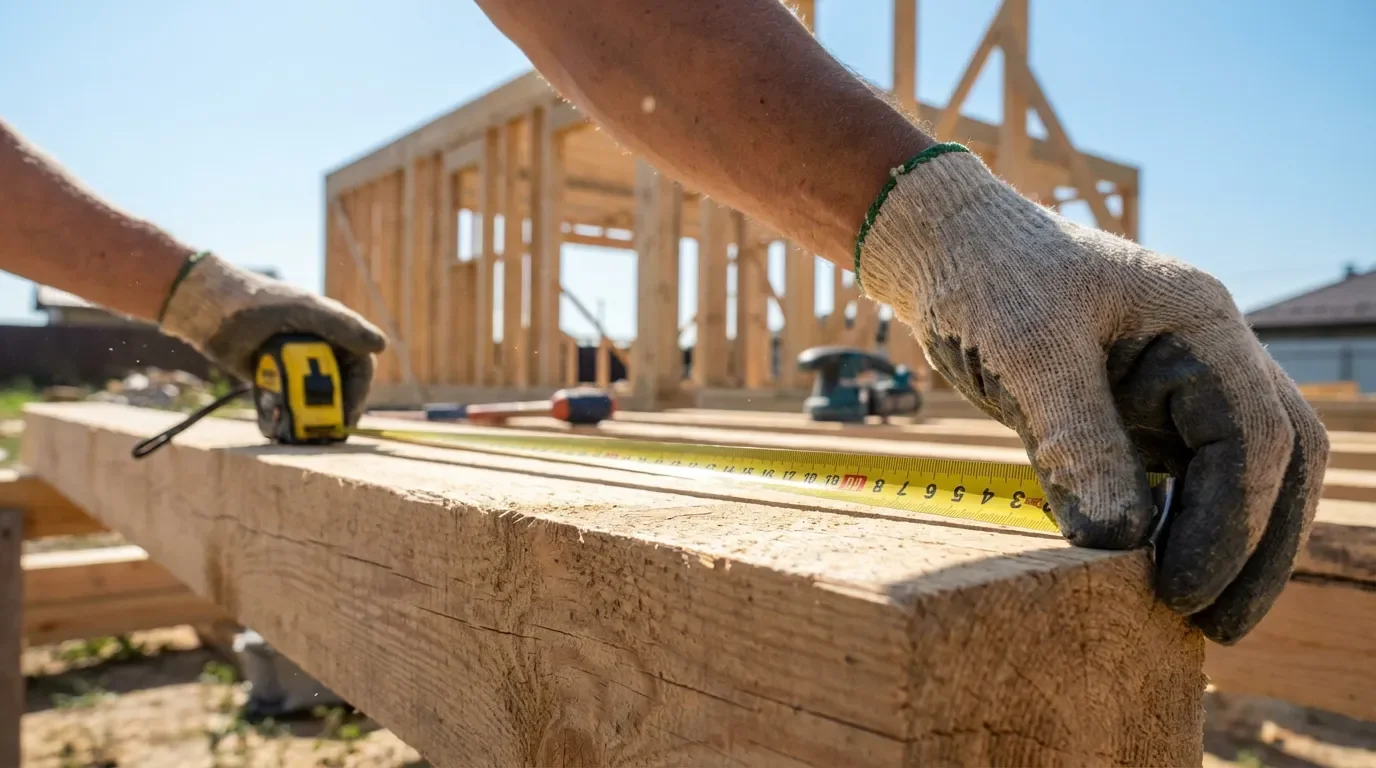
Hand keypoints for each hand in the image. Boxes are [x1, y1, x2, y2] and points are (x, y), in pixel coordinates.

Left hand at [157, 252, 386, 426]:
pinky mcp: (273, 381)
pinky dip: (284, 415)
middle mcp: (319, 351)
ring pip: (313, 399)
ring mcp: (295, 368)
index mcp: (334, 332)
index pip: (359, 366)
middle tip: (327, 431)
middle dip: (334, 410)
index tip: (348, 415)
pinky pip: (286, 403)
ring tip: (301, 431)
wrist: (207, 310)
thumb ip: (341, 326)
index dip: (358, 392)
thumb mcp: (303, 310)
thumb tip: (381, 345)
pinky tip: (277, 424)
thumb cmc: (258, 302)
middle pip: (339, 388)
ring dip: (308, 417)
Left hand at [858, 145, 1328, 643]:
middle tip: (1213, 625)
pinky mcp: (1138, 410)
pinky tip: (1153, 570)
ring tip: (1191, 614)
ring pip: (1240, 472)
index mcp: (1200, 322)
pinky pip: (1183, 475)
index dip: (1230, 524)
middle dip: (1256, 546)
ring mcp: (1177, 382)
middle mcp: (1206, 352)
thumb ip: (1077, 443)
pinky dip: (1180, 524)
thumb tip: (1119, 546)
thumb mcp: (1028, 354)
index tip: (1181, 590)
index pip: (1252, 436)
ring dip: (1229, 543)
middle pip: (1276, 458)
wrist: (944, 247)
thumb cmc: (988, 276)